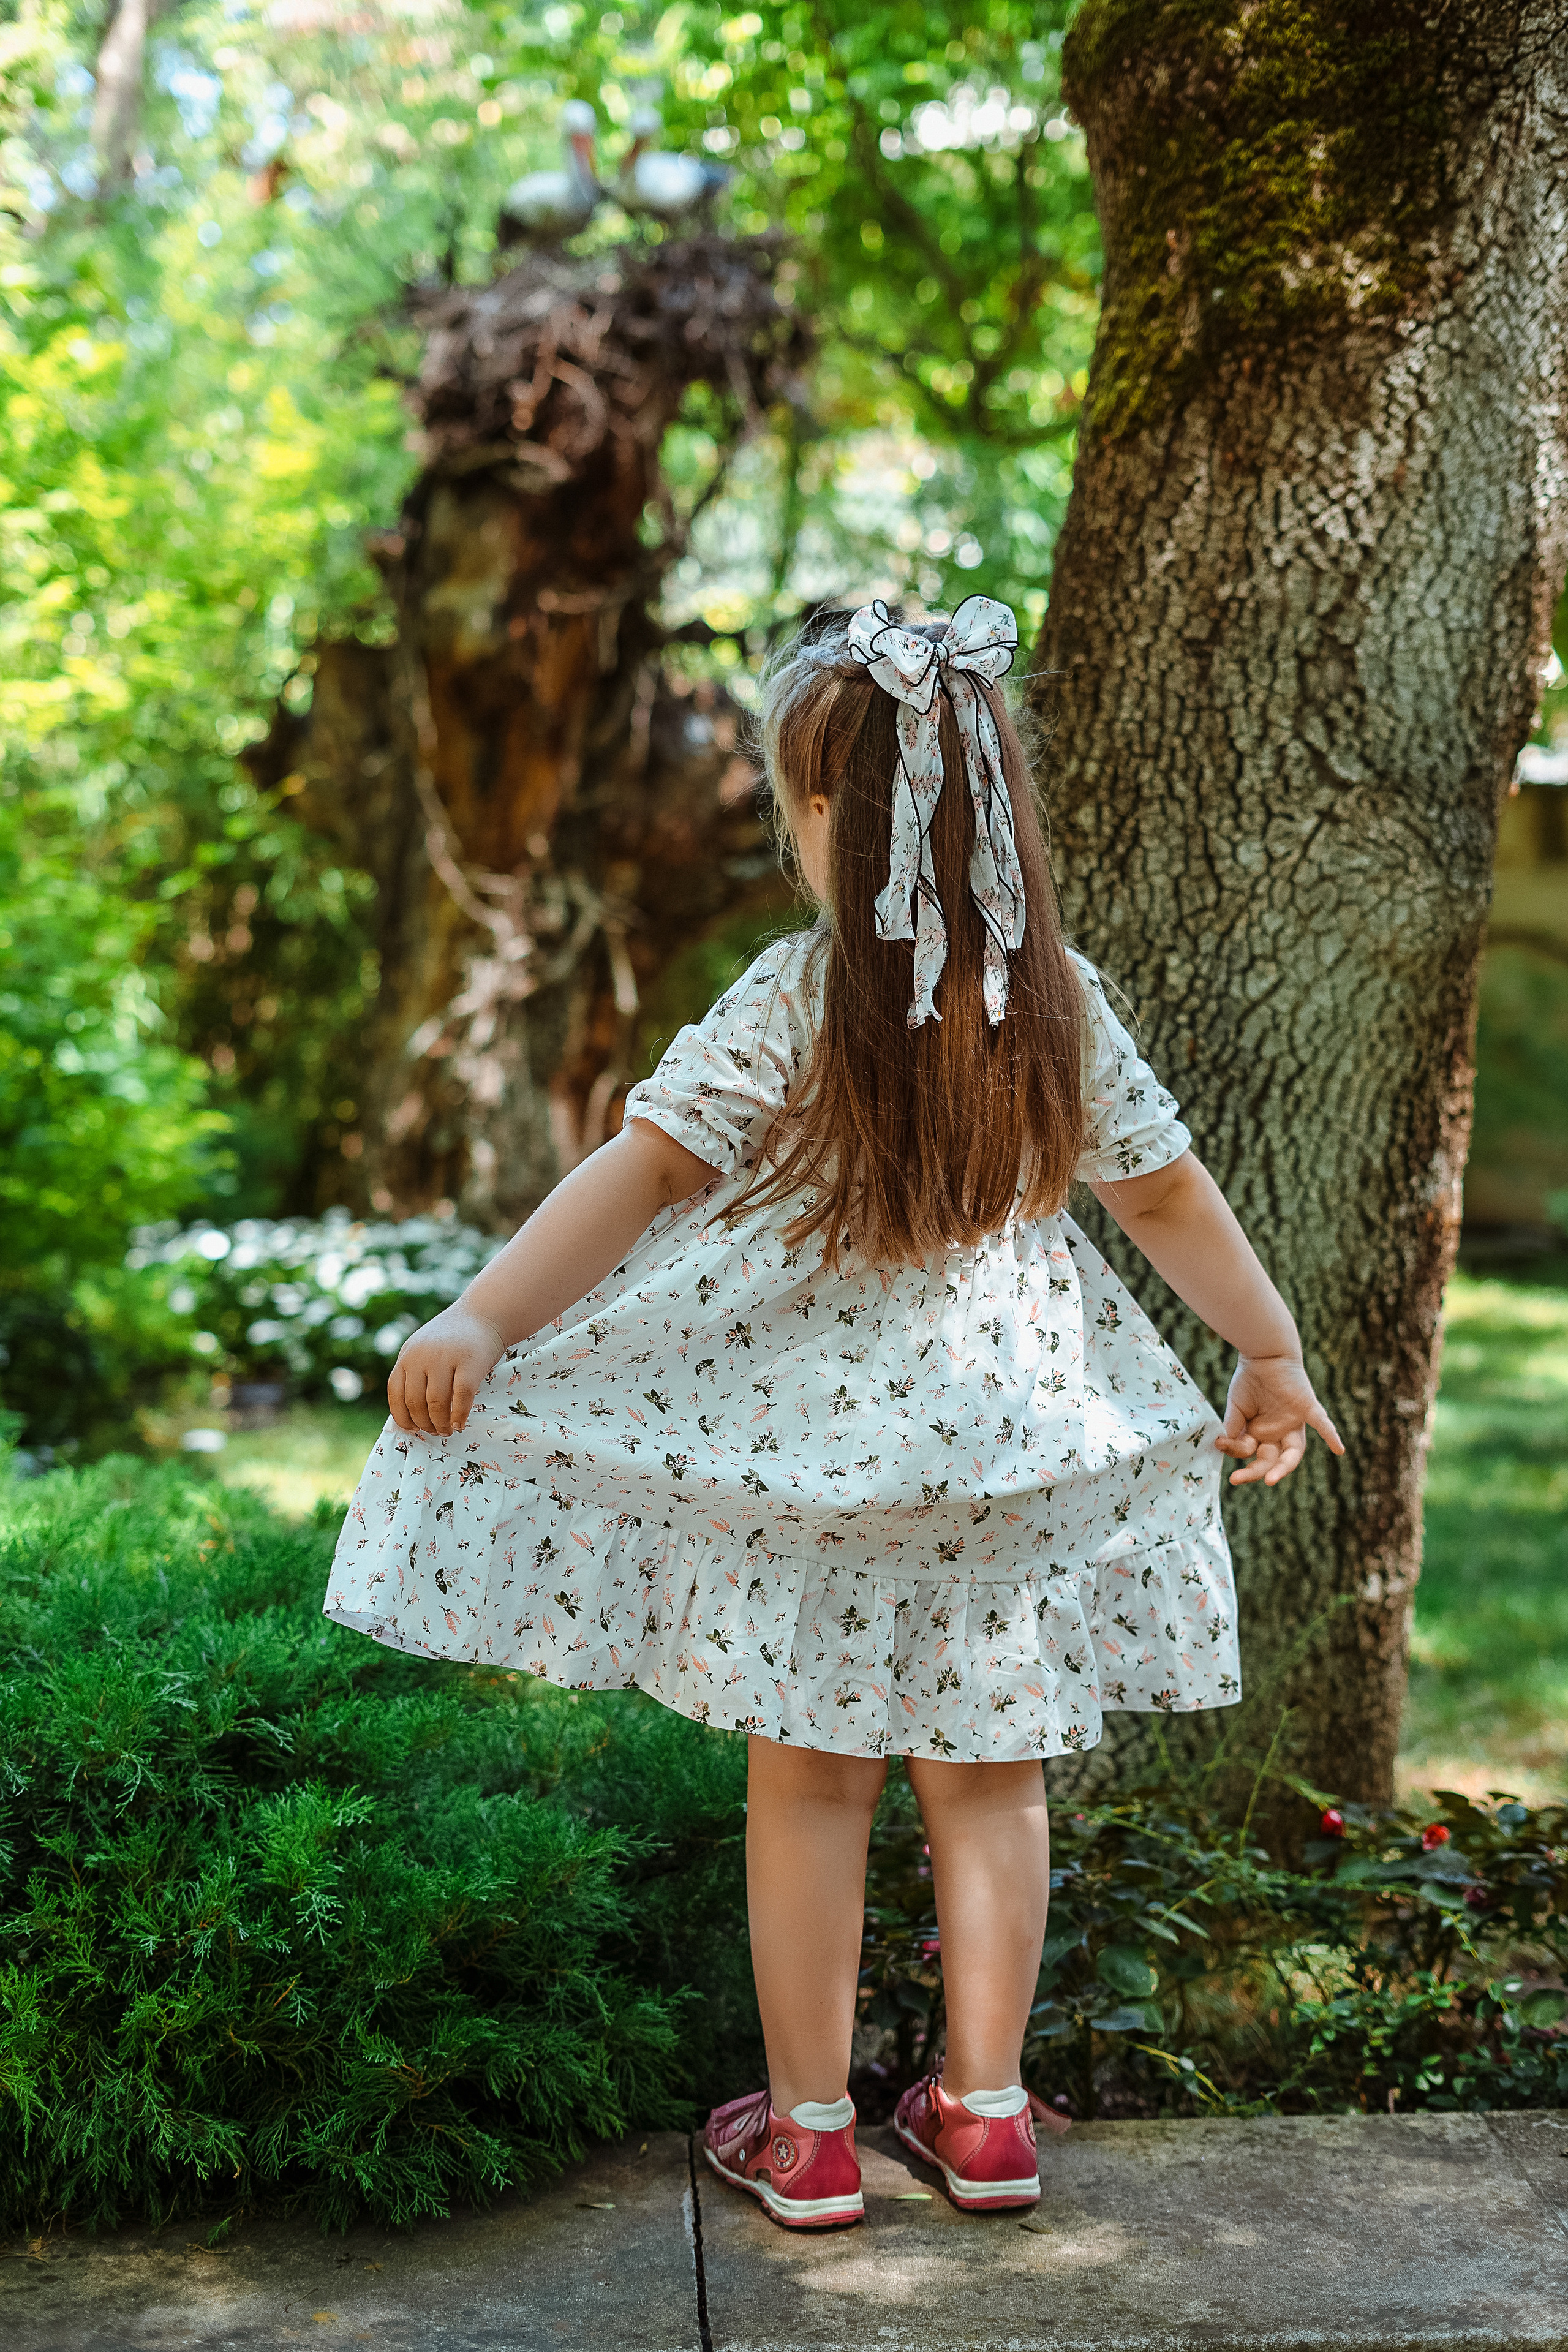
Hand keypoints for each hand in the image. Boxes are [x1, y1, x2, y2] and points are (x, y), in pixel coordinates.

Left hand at [388, 1307, 506, 1436]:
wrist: (483, 1315)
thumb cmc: (453, 1338)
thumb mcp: (423, 1349)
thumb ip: (413, 1373)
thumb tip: (409, 1415)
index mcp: (407, 1355)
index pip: (395, 1394)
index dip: (402, 1417)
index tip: (412, 1429)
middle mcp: (422, 1356)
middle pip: (415, 1402)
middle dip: (424, 1424)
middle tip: (435, 1431)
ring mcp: (445, 1358)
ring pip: (436, 1403)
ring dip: (440, 1424)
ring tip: (447, 1430)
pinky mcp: (470, 1363)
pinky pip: (461, 1398)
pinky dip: (459, 1416)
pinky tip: (460, 1424)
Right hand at [1217, 1353, 1343, 1486]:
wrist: (1264, 1353)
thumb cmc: (1249, 1379)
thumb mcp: (1236, 1407)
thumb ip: (1232, 1428)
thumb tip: (1220, 1447)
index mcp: (1261, 1434)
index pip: (1251, 1453)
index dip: (1236, 1452)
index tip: (1220, 1446)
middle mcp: (1279, 1432)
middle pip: (1271, 1460)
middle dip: (1255, 1471)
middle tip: (1236, 1480)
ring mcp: (1294, 1422)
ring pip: (1294, 1451)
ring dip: (1284, 1467)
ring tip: (1270, 1480)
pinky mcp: (1307, 1407)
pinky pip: (1322, 1424)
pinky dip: (1331, 1436)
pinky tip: (1339, 1450)